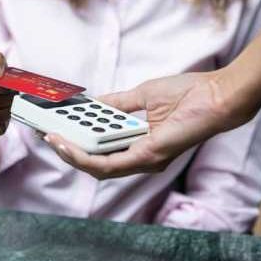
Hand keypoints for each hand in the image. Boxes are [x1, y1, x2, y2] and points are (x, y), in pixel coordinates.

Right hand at [43, 71, 245, 178]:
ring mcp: (144, 161)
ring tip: (49, 136)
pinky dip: (83, 155)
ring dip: (69, 152)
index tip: (54, 128)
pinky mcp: (146, 157)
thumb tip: (93, 104)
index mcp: (140, 145)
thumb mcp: (142, 96)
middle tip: (44, 132)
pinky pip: (107, 164)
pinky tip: (66, 142)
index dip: (76, 142)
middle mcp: (141, 158)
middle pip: (94, 161)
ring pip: (96, 167)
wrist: (216, 94)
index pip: (102, 150)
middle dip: (67, 148)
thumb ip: (117, 104)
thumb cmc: (188, 93)